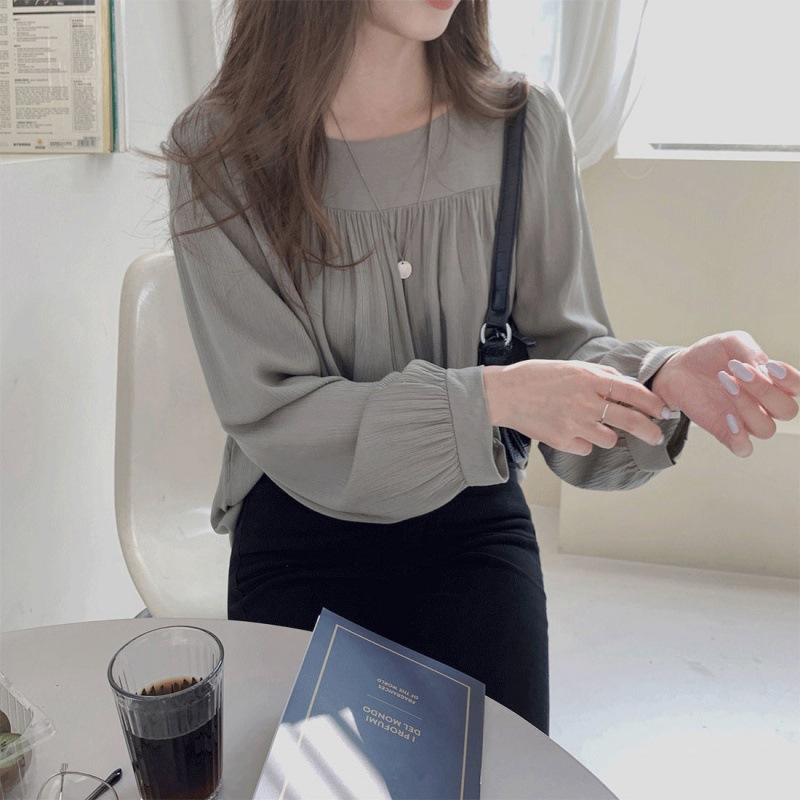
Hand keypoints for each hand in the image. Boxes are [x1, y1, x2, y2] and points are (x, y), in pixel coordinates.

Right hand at [483, 360, 671, 455]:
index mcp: (590, 380)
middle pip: (631, 421)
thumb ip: (600, 375)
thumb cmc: (537, 377)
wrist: (505, 394)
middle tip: (656, 436)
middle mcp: (586, 402)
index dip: (652, 403)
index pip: (632, 392)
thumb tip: (624, 384)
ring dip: (608, 435)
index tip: (662, 410)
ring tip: (592, 426)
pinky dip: (583, 442)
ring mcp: (575, 424)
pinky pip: (586, 447)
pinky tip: (570, 431)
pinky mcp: (563, 441)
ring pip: (610, 439)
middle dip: (649, 430)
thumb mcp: (572, 366)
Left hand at [650, 331, 799, 456]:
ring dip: (748, 407)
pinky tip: (727, 417)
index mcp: (772, 382)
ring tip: (726, 384)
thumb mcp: (731, 342)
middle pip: (787, 411)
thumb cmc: (710, 355)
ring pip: (766, 429)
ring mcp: (746, 420)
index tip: (770, 366)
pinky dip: (740, 438)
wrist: (679, 368)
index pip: (797, 388)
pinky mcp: (725, 432)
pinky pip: (744, 448)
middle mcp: (764, 404)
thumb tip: (766, 370)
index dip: (790, 380)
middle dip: (765, 391)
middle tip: (740, 373)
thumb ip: (751, 352)